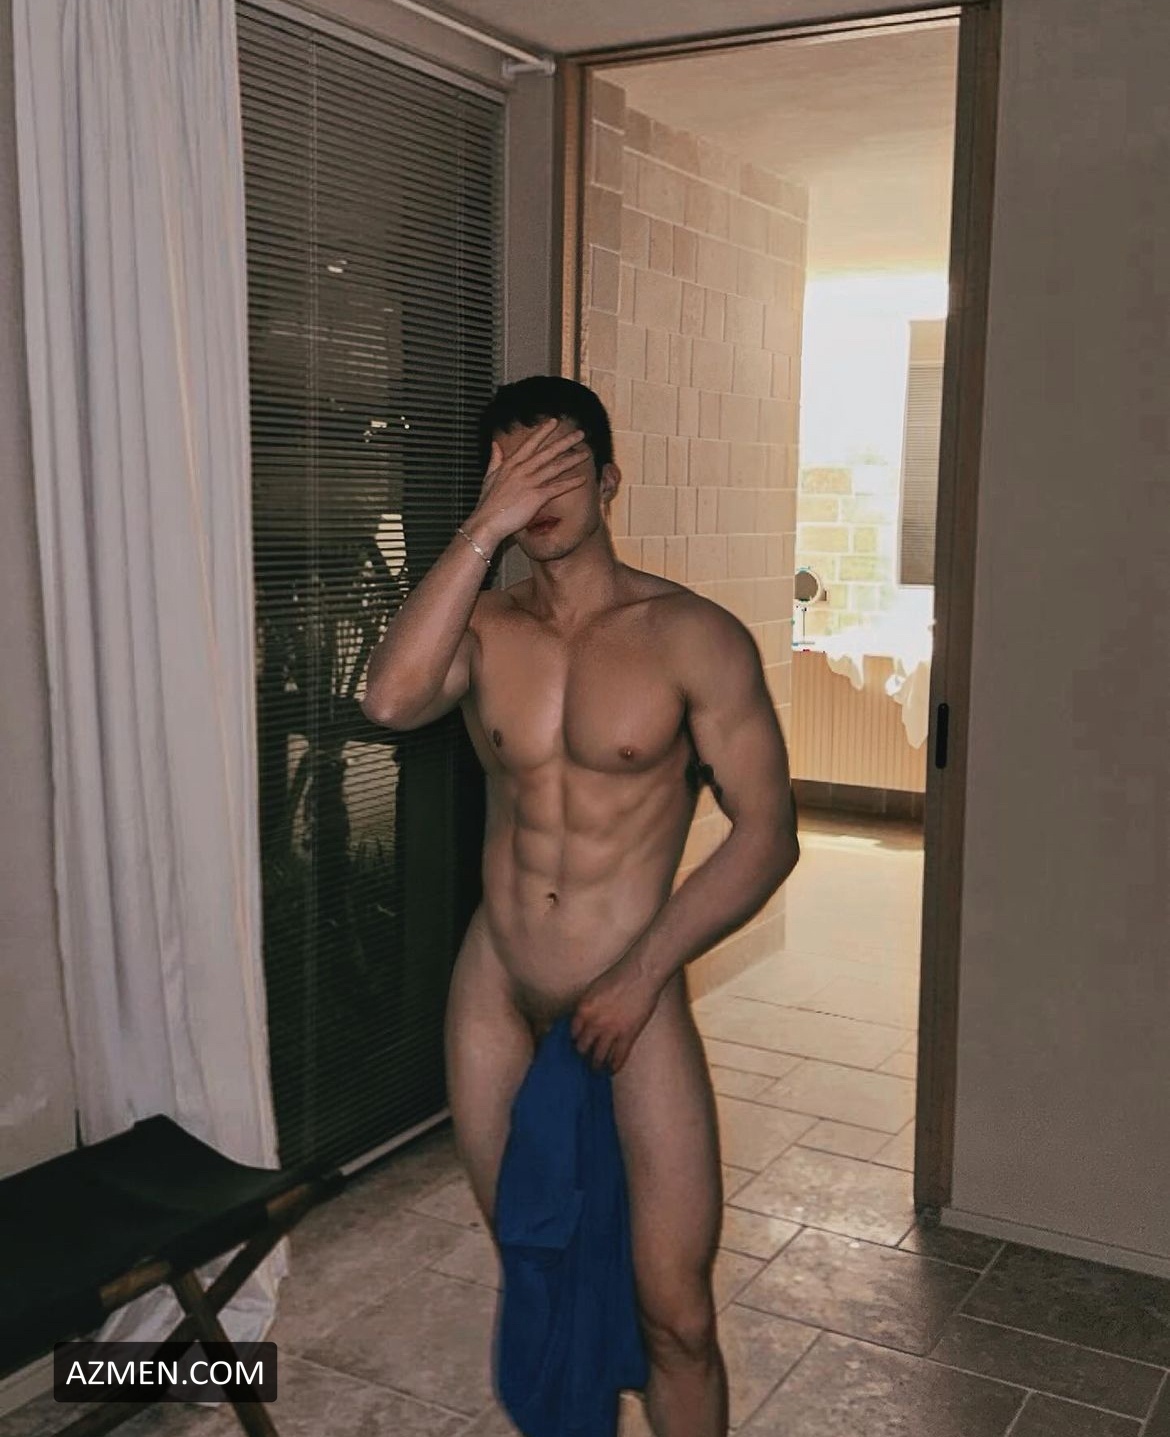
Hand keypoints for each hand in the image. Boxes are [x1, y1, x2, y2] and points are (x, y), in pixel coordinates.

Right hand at [467, 418, 592, 543]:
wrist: (487, 521)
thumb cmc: (487, 503)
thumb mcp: (488, 477)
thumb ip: (495, 459)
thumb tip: (495, 444)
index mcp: (511, 464)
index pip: (530, 443)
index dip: (543, 432)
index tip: (554, 421)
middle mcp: (522, 470)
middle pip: (547, 452)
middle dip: (565, 441)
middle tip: (580, 433)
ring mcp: (530, 482)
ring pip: (555, 467)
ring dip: (572, 460)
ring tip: (586, 453)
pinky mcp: (536, 496)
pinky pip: (557, 488)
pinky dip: (571, 483)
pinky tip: (583, 479)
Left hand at [570, 951, 661, 1074]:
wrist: (640, 975)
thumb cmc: (618, 976)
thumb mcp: (594, 990)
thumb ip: (587, 1007)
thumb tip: (582, 1020)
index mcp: (583, 1009)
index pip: (573, 1032)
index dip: (575, 1039)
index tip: (577, 1044)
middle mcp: (594, 1023)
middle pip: (582, 1047)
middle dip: (583, 1053)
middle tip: (585, 1057)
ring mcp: (611, 1031)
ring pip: (598, 1057)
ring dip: (596, 1065)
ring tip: (597, 1068)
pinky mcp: (627, 1036)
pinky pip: (618, 1057)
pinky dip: (614, 1066)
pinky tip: (612, 1070)